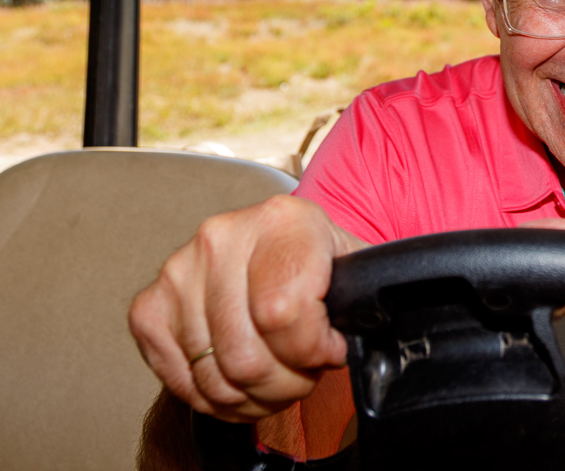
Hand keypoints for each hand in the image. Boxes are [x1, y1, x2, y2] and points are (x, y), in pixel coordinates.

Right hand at [128, 195, 368, 421]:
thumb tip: (359, 331)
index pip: (283, 313)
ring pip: (216, 378)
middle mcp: (223, 237)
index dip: (311, 350)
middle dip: (287, 383)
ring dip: (254, 396)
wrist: (275, 245)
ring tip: (277, 376)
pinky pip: (180, 382)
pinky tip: (241, 381)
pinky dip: (216, 398)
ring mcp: (179, 271)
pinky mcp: (149, 307)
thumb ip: (359, 296)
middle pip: (246, 357)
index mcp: (282, 221)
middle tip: (303, 373)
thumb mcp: (351, 265)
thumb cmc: (315, 260)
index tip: (328, 350)